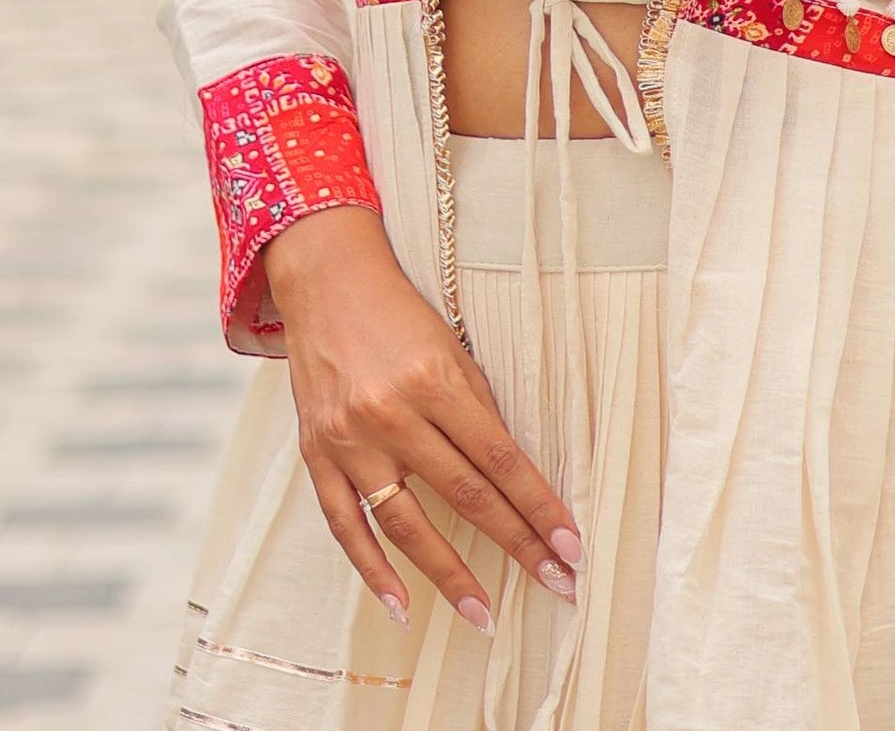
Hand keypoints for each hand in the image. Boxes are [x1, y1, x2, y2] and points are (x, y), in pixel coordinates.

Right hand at [266, 207, 581, 628]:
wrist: (325, 282)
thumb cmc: (401, 313)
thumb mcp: (451, 345)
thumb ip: (475, 408)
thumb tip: (513, 476)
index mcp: (434, 378)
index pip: (500, 457)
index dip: (538, 506)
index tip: (572, 546)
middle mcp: (391, 412)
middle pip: (464, 494)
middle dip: (516, 545)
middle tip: (558, 586)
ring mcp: (350, 439)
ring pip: (406, 523)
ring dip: (449, 576)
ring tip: (486, 617)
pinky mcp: (317, 456)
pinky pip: (346, 527)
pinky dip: (373, 571)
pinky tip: (403, 606)